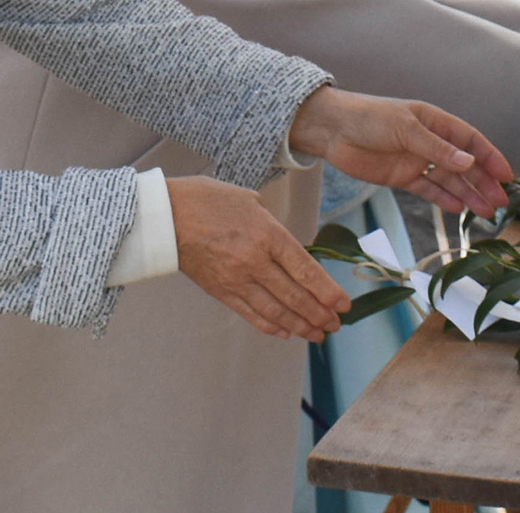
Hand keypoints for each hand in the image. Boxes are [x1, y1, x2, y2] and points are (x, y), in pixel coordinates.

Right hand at [167, 176, 348, 342]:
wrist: (161, 216)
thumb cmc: (206, 199)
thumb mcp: (250, 200)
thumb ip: (273, 225)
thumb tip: (289, 244)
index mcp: (268, 234)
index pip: (306, 270)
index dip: (328, 291)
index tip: (343, 304)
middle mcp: (255, 261)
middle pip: (295, 295)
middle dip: (320, 314)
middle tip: (335, 325)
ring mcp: (237, 279)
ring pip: (276, 310)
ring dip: (301, 325)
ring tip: (318, 334)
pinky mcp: (220, 291)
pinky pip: (251, 314)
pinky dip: (272, 326)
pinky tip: (287, 332)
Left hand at [289, 87, 514, 218]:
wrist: (332, 130)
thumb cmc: (369, 118)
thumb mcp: (406, 130)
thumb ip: (437, 149)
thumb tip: (469, 163)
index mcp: (435, 122)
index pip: (471, 141)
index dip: (490, 157)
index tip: (506, 176)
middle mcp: (430, 142)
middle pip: (464, 165)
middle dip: (483, 183)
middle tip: (500, 203)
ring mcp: (416, 161)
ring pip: (449, 181)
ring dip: (468, 195)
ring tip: (486, 213)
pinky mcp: (401, 177)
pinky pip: (428, 190)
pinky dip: (443, 199)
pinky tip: (459, 209)